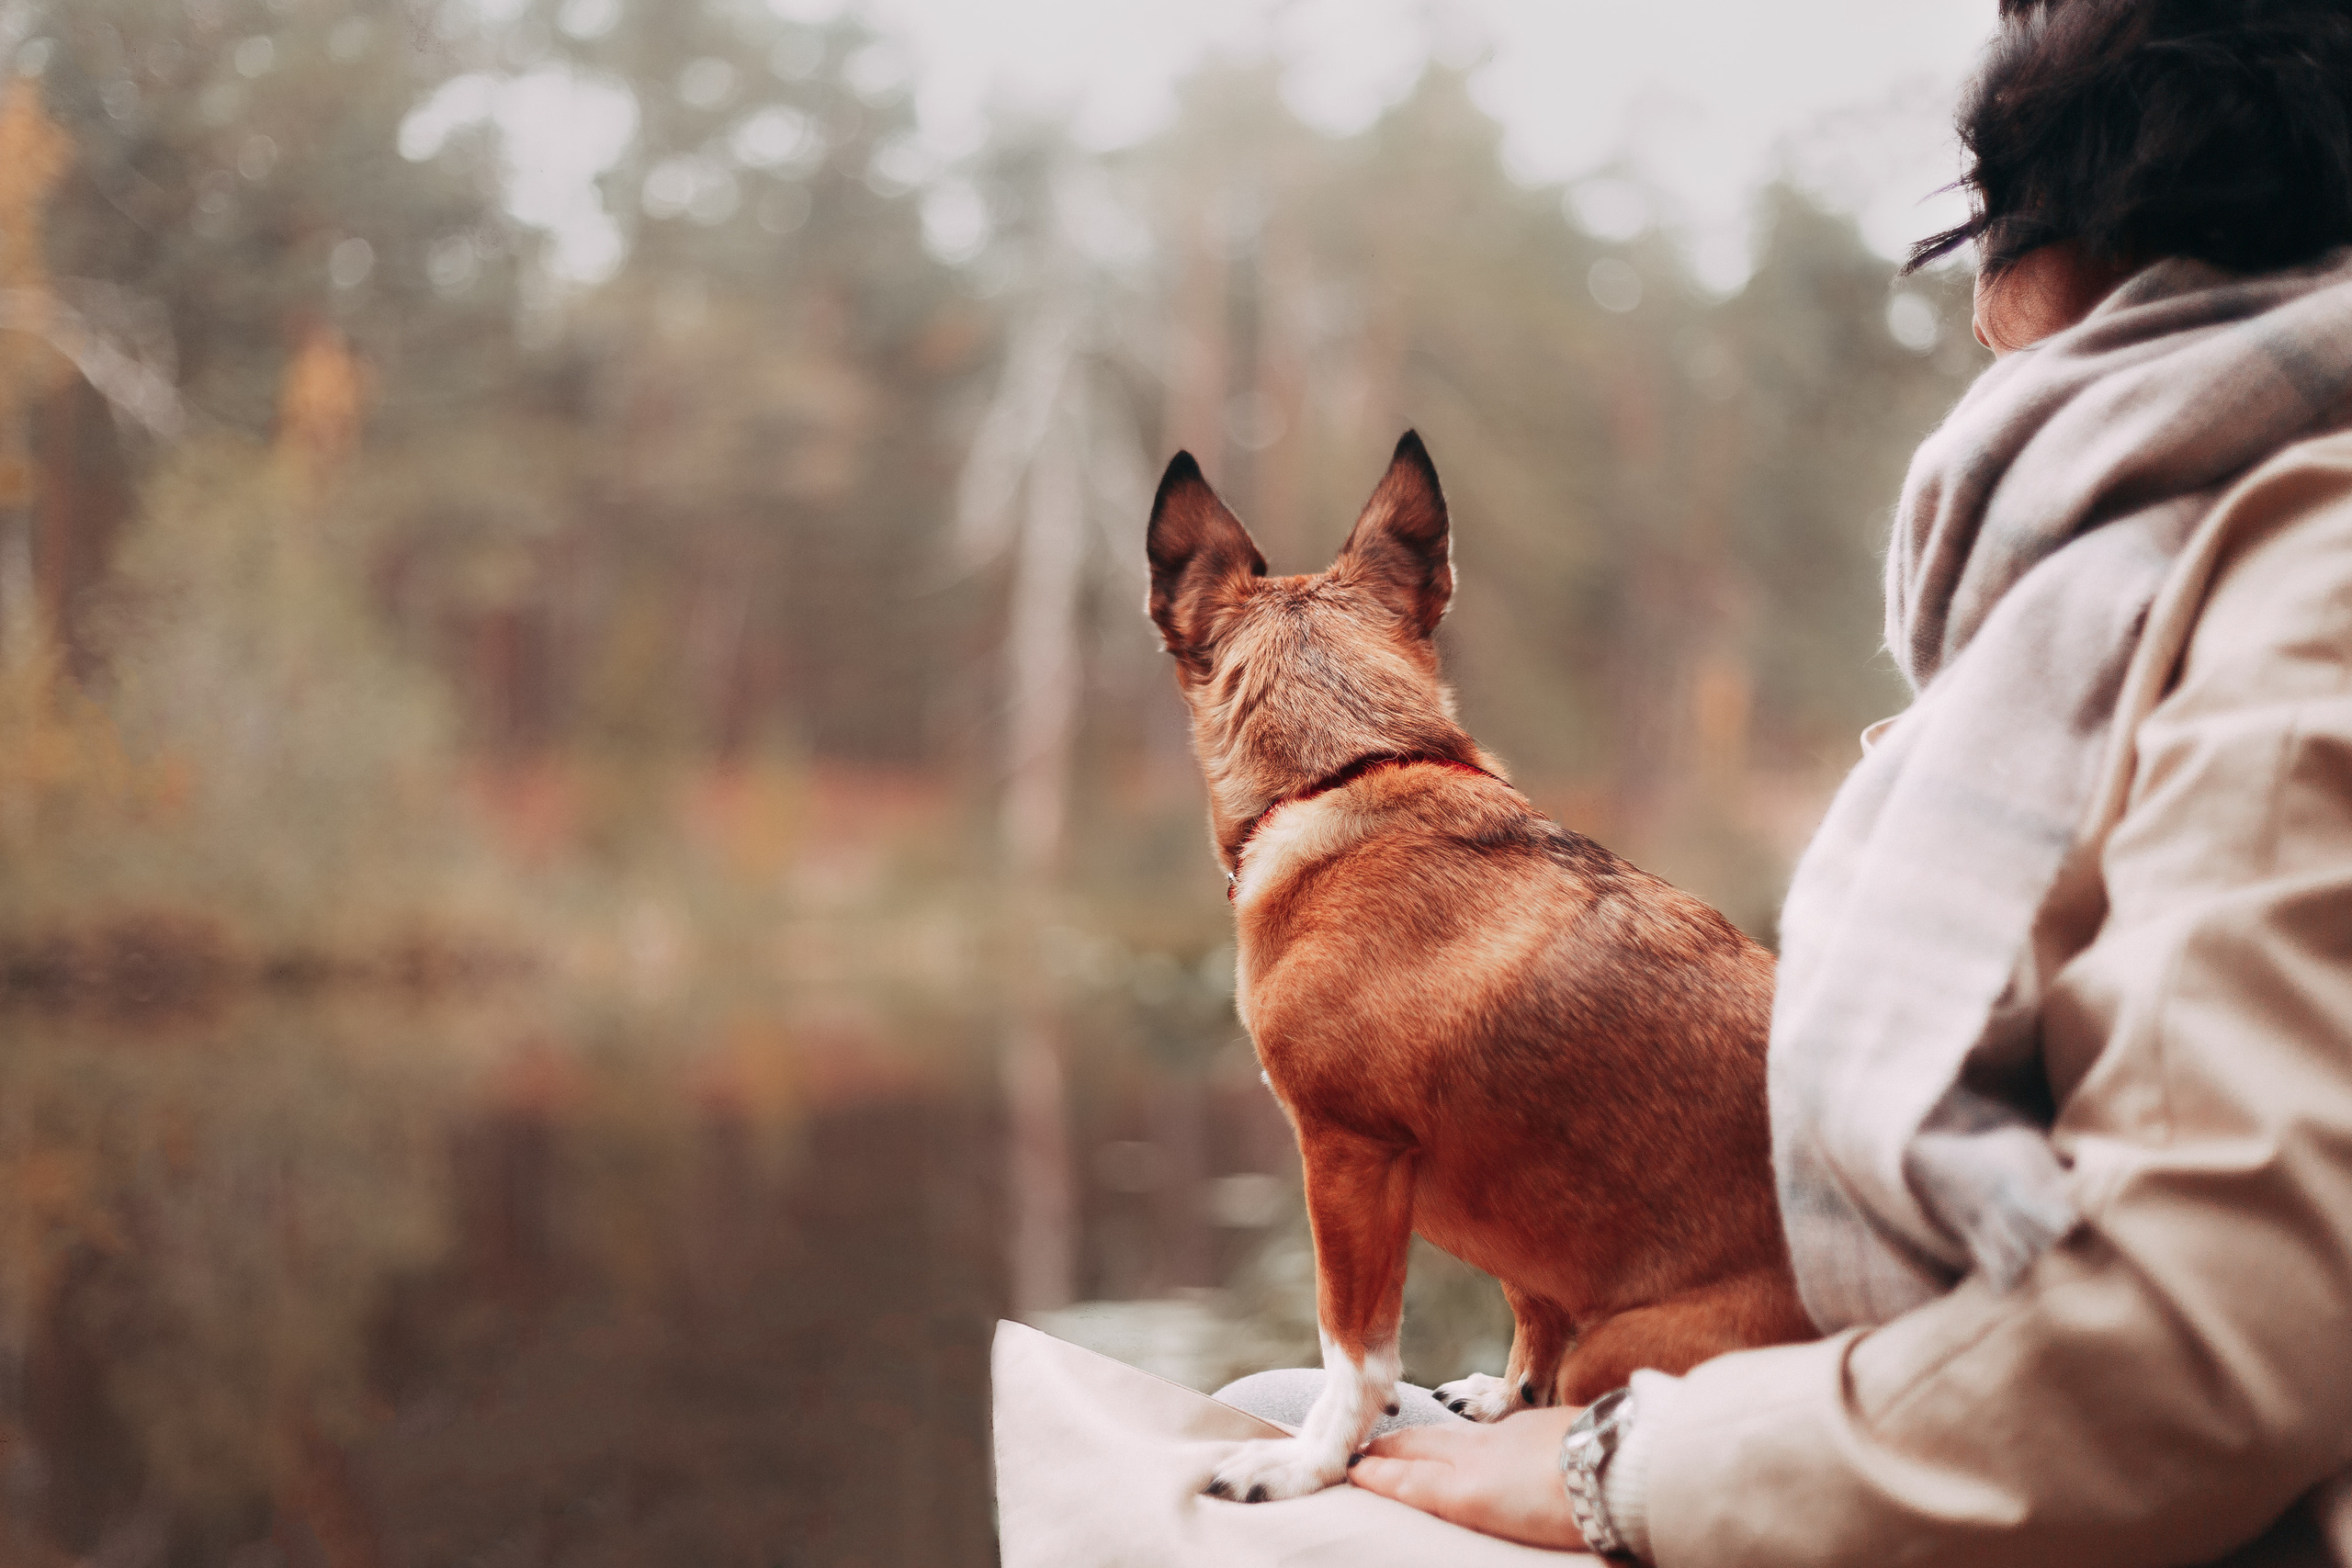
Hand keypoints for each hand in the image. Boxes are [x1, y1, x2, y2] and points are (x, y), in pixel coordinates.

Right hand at [1347, 1405, 1587, 1549]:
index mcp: (1466, 1490)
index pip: (1408, 1480)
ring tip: (1403, 1443)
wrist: (1620, 1465)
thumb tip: (1469, 1499)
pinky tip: (1473, 1443)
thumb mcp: (1514, 1528)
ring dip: (1418, 1437)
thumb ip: (1483, 1509)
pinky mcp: (1534, 1421)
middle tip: (1363, 1451)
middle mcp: (1476, 1456)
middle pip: (1417, 1447)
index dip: (1376, 1475)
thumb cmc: (1574, 1516)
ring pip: (1449, 1433)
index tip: (1351, 1469)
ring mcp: (1504, 1433)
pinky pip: (1486, 1429)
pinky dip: (1464, 1436)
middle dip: (1385, 1449)